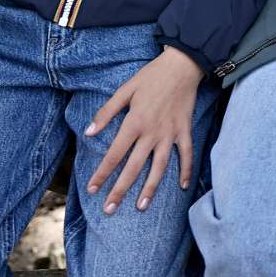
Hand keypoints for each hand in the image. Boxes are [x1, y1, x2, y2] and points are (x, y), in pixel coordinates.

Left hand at [84, 47, 201, 213]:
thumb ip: (106, 112)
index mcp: (134, 123)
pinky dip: (185, 170)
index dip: (102, 173)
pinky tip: (182, 186)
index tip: (93, 189)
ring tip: (141, 207)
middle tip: (109, 209)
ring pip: (159, 168)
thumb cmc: (150, 77)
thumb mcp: (124, 90)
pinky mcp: (184, 132)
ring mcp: (170, 135)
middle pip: (134, 167)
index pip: (114, 154)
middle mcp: (151, 133)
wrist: (181, 66)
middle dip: (120, 190)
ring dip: (150, 189)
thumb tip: (89, 132)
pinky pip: (186, 155)